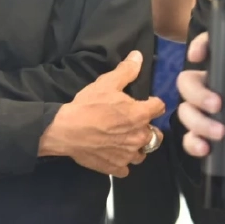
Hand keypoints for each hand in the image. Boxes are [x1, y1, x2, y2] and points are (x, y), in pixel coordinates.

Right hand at [38, 51, 165, 176]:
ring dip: (135, 147)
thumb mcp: (106, 83)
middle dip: (145, 128)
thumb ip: (126, 71)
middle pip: (154, 133)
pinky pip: (126, 168)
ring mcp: (129, 155)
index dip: (152, 103)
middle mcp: (139, 137)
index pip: (159, 107)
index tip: (144, 103)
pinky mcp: (116, 167)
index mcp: (140, 115)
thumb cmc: (87, 106)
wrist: (65, 130)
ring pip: (142, 152)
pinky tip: (112, 153)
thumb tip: (139, 56)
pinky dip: (122, 162)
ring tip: (122, 140)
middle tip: (129, 123)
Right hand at [176, 32, 224, 159]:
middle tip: (217, 105)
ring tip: (220, 133)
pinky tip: (206, 147)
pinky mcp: (207, 138)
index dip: (198, 47)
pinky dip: (193, 143)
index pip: (209, 51)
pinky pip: (189, 139)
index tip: (195, 56)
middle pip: (187, 83)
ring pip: (185, 111)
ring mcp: (207, 114)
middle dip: (197, 94)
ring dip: (198, 122)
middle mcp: (213, 89)